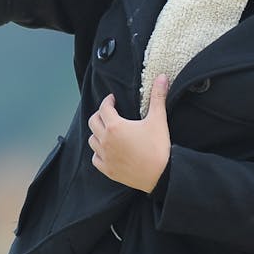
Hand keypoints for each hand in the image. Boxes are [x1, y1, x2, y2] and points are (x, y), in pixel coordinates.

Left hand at [87, 75, 171, 192]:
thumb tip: (162, 77)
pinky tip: (106, 150)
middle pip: (93, 122)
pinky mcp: (108, 170)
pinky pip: (95, 159)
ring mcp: (105, 156)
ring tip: (107, 130)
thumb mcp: (158, 119)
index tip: (113, 100)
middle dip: (100, 115)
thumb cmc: (158, 147)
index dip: (108, 101)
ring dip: (97, 133)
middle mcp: (105, 140)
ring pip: (92, 140)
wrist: (161, 176)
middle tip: (109, 113)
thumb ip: (158, 97)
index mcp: (115, 126)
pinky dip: (98, 152)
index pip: (104, 108)